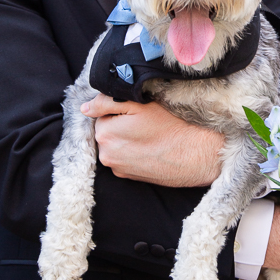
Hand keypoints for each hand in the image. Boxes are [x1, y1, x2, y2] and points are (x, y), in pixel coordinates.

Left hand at [81, 94, 223, 186]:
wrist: (194, 155)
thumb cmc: (170, 126)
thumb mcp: (139, 104)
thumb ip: (107, 102)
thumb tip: (85, 108)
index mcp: (105, 133)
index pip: (102, 115)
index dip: (120, 111)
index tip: (137, 112)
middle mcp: (106, 154)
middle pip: (107, 131)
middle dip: (121, 126)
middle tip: (145, 123)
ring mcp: (117, 168)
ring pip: (115, 145)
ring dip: (127, 139)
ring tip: (149, 136)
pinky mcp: (129, 177)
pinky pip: (124, 158)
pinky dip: (133, 152)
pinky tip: (150, 148)